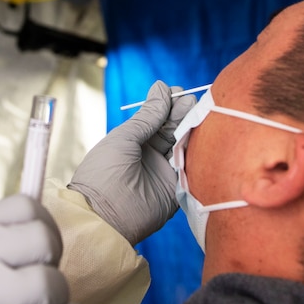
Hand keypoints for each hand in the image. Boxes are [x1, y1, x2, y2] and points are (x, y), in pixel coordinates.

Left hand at [69, 81, 196, 244]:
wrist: (103, 215)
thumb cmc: (104, 172)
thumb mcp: (124, 138)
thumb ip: (147, 116)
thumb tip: (162, 88)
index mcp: (135, 140)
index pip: (158, 117)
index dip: (169, 104)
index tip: (179, 92)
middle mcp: (152, 154)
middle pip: (174, 128)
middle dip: (183, 113)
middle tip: (192, 101)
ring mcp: (166, 171)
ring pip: (185, 145)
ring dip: (191, 128)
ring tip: (197, 113)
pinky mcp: (177, 189)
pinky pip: (191, 167)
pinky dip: (196, 151)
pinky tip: (200, 136)